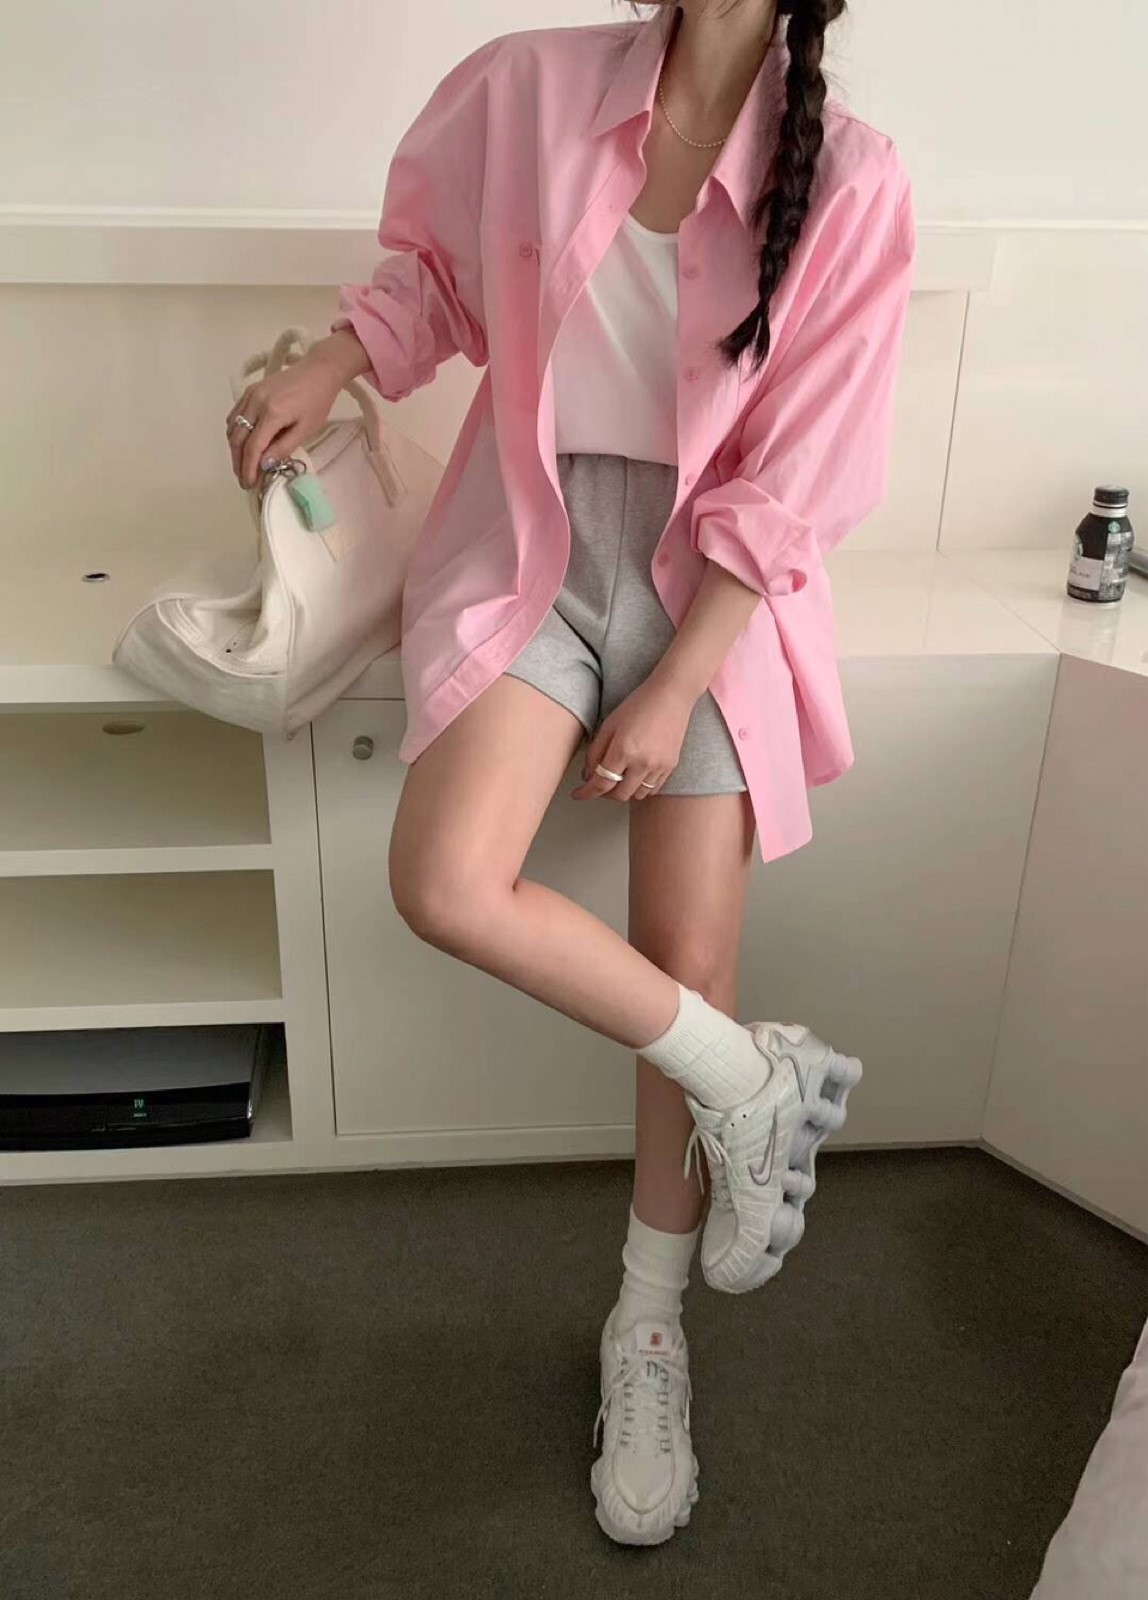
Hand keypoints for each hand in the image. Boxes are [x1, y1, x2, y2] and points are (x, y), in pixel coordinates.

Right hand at [224, 334, 364, 488]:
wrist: (317, 371)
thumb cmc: (317, 401)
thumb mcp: (306, 429)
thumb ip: (283, 447)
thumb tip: (264, 465)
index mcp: (272, 413)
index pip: (253, 447)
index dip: (248, 468)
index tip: (249, 483)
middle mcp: (256, 402)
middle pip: (238, 439)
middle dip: (238, 462)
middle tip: (243, 479)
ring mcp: (250, 395)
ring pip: (232, 427)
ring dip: (234, 449)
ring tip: (242, 465)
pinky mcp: (250, 390)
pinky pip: (234, 414)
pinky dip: (235, 432)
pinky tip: (241, 444)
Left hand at [571, 675, 695, 802]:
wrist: (671, 695)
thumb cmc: (638, 705)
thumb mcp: (609, 724)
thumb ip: (595, 752)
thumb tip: (588, 775)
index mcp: (623, 750)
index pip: (601, 783)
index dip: (586, 793)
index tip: (578, 794)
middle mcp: (642, 763)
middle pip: (619, 795)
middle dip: (604, 793)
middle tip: (597, 783)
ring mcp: (659, 766)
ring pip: (636, 794)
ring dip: (623, 791)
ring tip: (617, 777)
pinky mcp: (671, 766)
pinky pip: (653, 789)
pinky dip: (640, 787)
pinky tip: (634, 775)